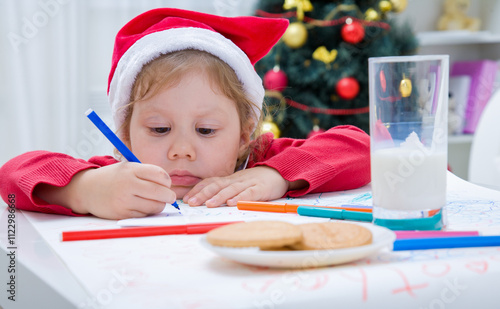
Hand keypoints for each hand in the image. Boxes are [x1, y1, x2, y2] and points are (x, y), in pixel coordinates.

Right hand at [36, 162, 175, 218]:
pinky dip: (147, 212)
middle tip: (169, 197)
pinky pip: (144, 215)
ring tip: (155, 201)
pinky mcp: (122, 213)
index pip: (160, 175)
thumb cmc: (113, 178)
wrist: (87, 189)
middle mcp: (128, 184)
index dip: (167, 181)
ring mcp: (125, 200)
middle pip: (161, 192)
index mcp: (131, 169)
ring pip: (155, 206)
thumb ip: (147, 174)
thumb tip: (170, 187)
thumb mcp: (128, 168)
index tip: (166, 184)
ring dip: (159, 205)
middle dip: (169, 196)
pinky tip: (141, 206)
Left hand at [183, 166, 305, 206]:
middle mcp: (236, 180)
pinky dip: (240, 198)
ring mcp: (248, 184)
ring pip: (231, 189)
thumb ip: (225, 190)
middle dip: (203, 194)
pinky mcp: (261, 189)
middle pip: (217, 185)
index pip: (210, 182)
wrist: (278, 173)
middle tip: (191, 203)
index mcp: (229, 180)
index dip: (197, 190)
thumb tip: (206, 201)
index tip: (186, 199)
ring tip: (208, 204)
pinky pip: (249, 193)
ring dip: (218, 197)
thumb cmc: (256, 181)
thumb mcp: (238, 184)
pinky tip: (232, 203)